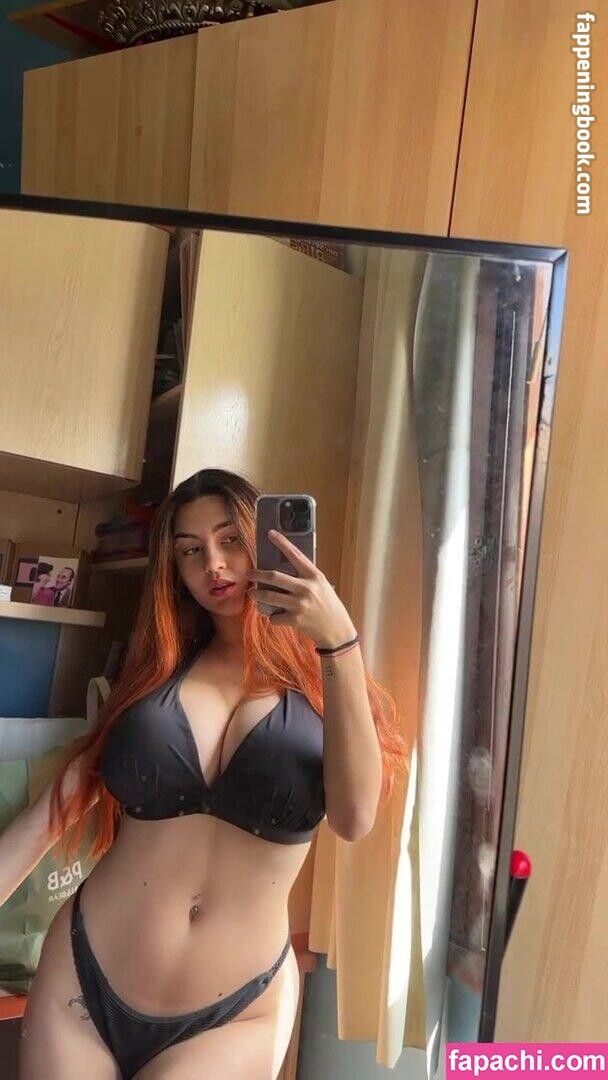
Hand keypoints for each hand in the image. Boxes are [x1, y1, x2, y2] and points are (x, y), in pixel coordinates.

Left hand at [246, 530, 356, 648]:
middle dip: (257, 574)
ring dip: (256, 594)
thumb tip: (282, 568)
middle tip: (249, 574)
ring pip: (269, 596)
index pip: (295, 555)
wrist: (337, 630)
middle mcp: (306, 588)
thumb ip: (305, 577)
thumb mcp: (321, 585)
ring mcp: (299, 604)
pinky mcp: (295, 620)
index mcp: (314, 576)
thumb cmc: (328, 605)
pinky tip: (276, 616)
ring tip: (252, 593)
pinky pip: (274, 616)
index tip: (270, 533)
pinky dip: (272, 616)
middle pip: (274, 576)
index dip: (282, 543)